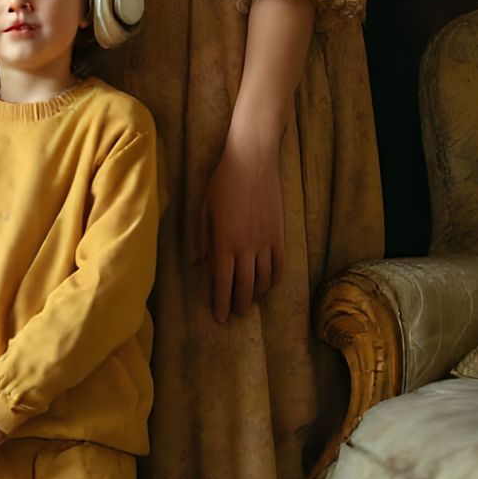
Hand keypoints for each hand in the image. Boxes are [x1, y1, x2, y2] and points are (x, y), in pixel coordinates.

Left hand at [199, 131, 284, 322]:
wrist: (253, 161)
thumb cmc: (223, 181)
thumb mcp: (204, 206)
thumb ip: (201, 236)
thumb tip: (198, 261)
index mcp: (223, 241)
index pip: (221, 281)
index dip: (220, 302)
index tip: (219, 317)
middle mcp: (245, 247)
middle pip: (244, 286)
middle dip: (238, 305)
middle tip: (235, 316)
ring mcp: (265, 242)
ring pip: (263, 280)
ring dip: (256, 296)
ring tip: (251, 304)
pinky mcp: (279, 235)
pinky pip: (279, 266)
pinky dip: (274, 281)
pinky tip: (268, 286)